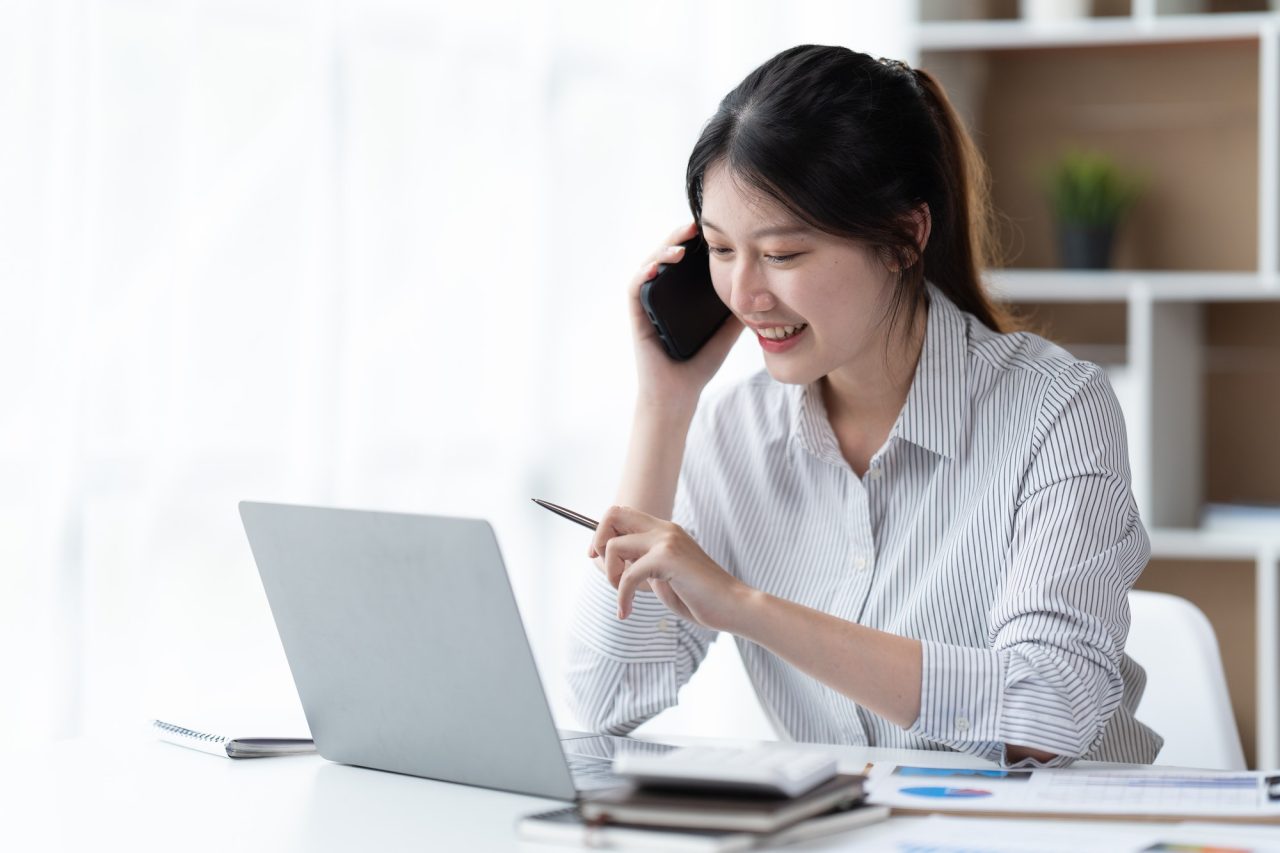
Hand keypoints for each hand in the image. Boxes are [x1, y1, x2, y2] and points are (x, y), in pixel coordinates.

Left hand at [588, 505, 751, 631]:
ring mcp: (667, 540)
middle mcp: (665, 529)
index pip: (622, 514)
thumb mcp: (664, 577)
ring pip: (614, 545)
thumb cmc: (701, 597)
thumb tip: (614, 564)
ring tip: (624, 597)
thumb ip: (642, 566)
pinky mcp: (668, 558)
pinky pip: (628, 575)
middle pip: (613, 514)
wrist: (733, 606)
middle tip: (607, 572)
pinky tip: (626, 611)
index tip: (597, 558)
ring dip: (610, 575)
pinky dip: (622, 596)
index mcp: (665, 531)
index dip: (603, 533)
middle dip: (598, 542)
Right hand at [628, 222, 742, 410]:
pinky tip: (657, 266)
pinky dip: (644, 274)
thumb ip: (737, 312)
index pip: (684, 261)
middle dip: (678, 238)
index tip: (711, 229)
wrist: (679, 395)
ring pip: (649, 265)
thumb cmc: (699, 366)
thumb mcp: (726, 333)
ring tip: (680, 247)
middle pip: (666, 255)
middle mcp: (661, 296)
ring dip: (662, 251)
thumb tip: (761, 291)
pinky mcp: (637, 317)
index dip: (694, 242)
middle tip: (695, 225)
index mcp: (679, 296)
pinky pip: (635, 288)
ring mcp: (648, 305)